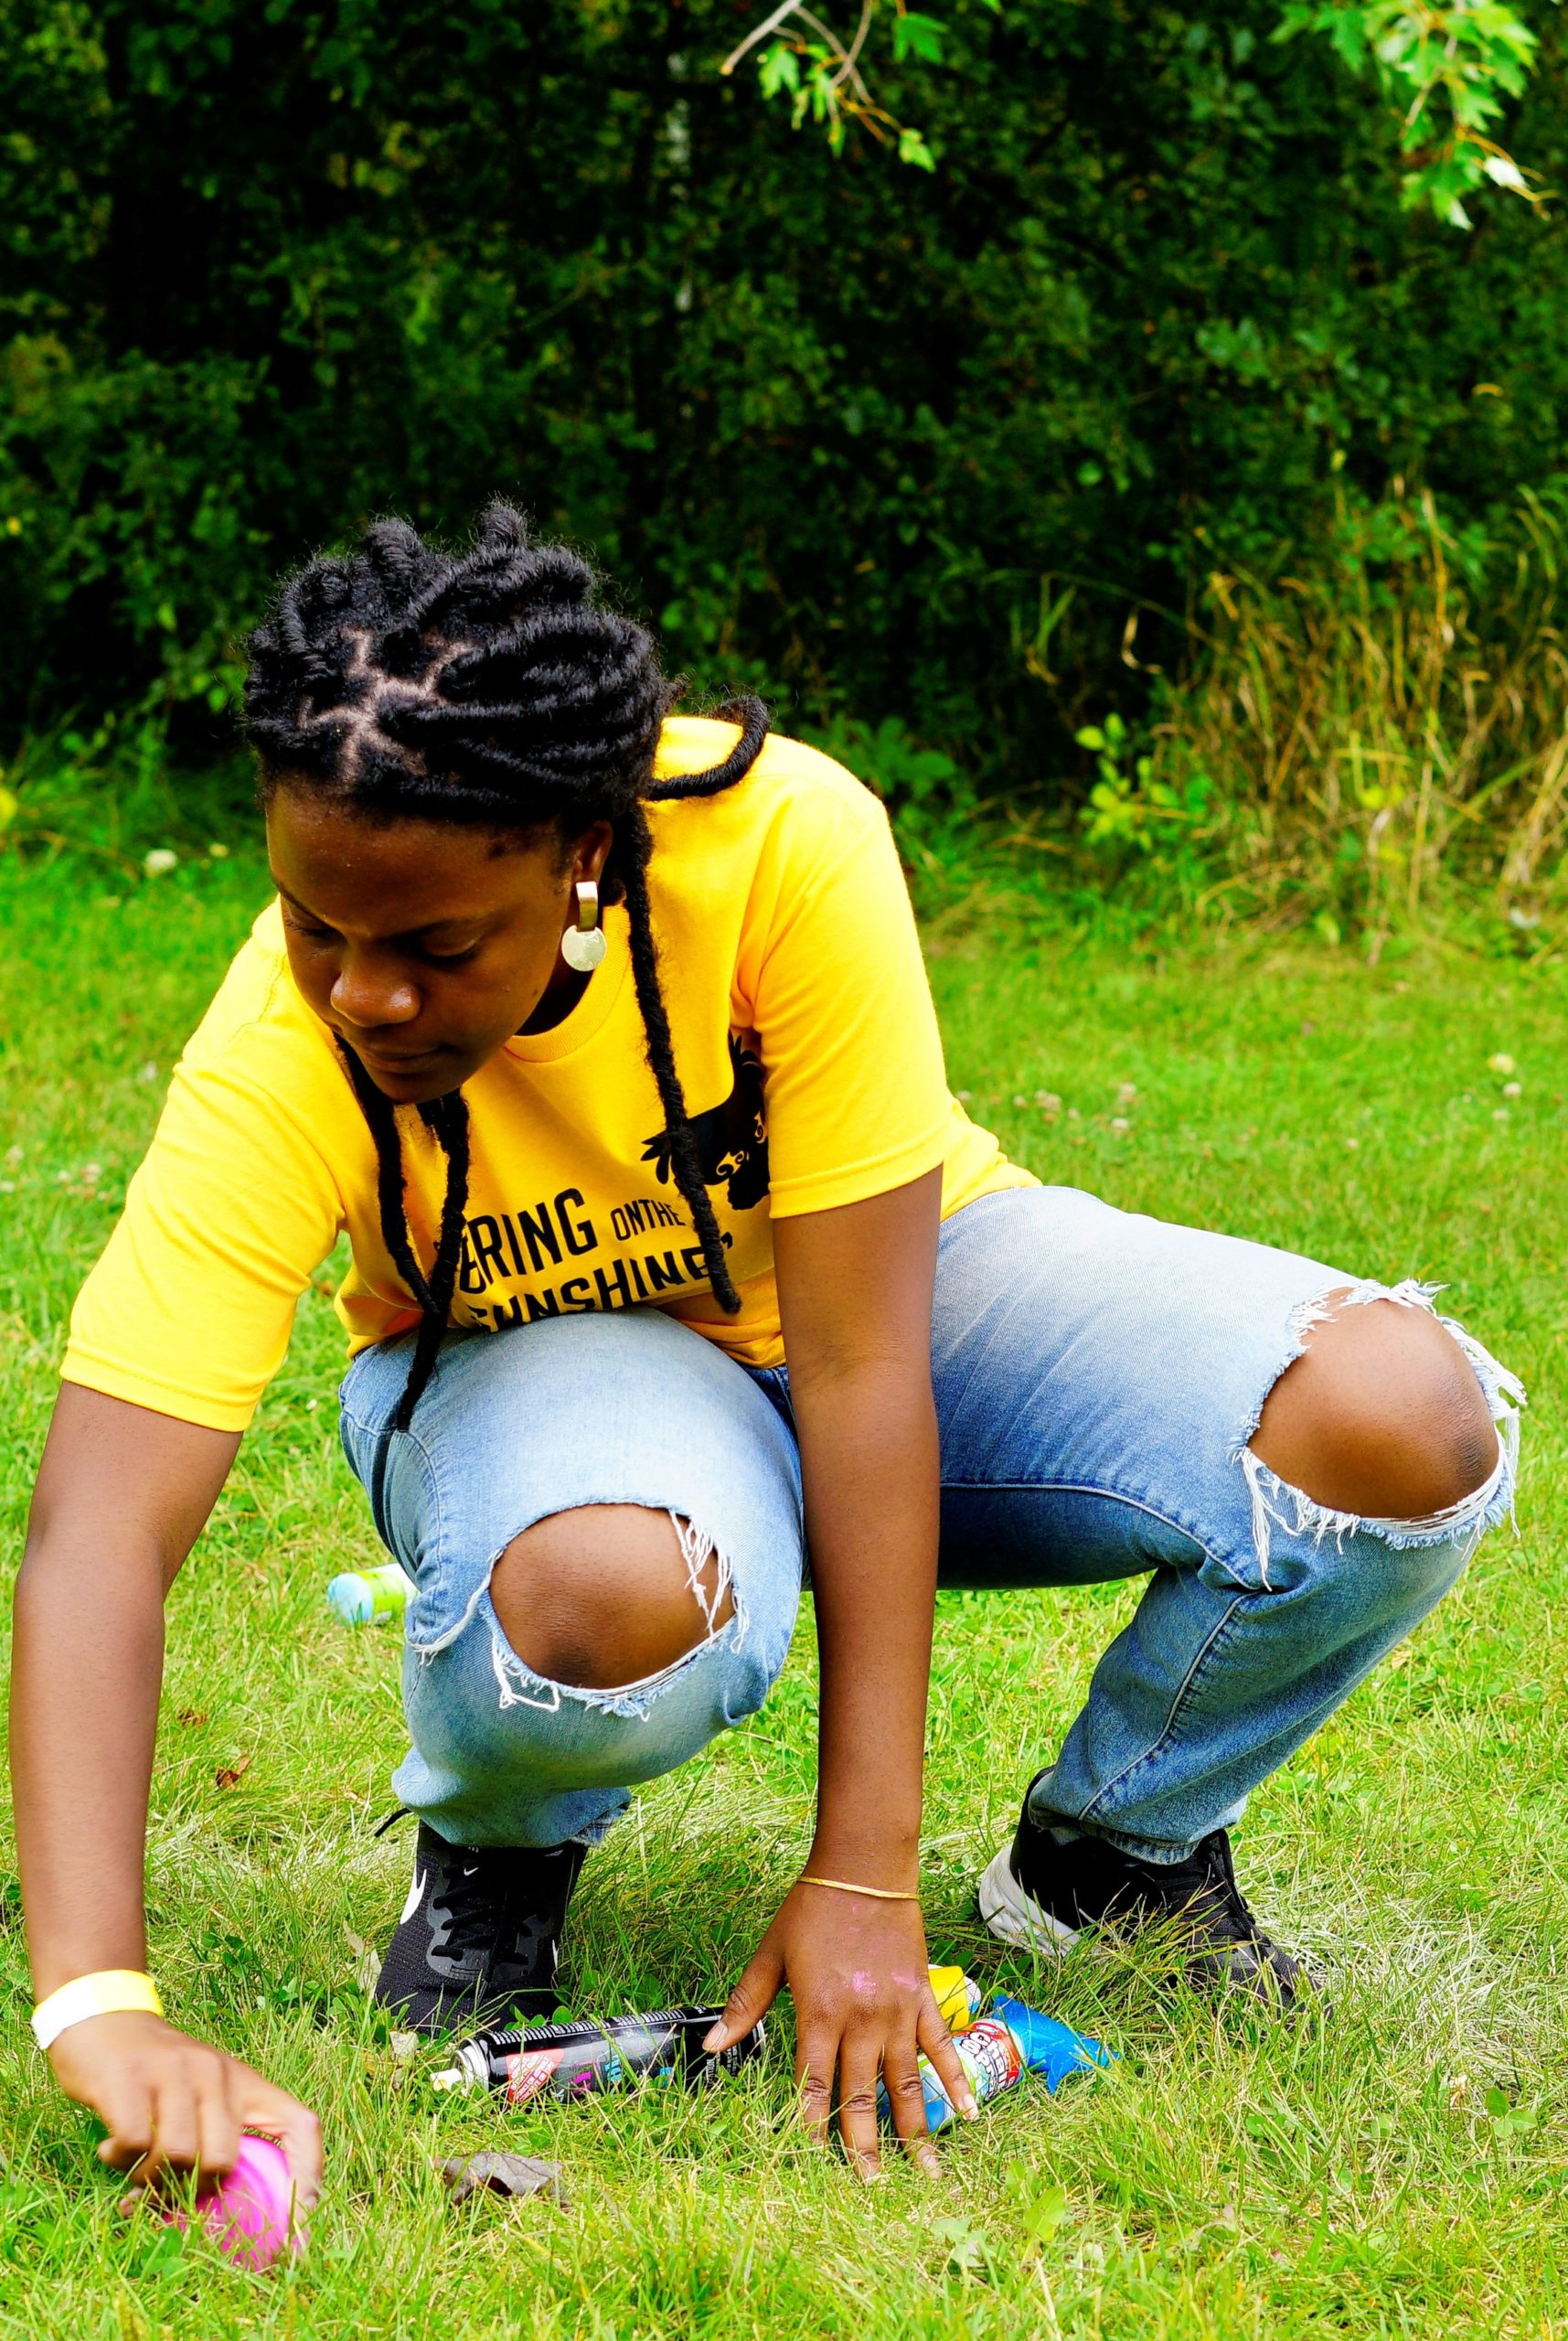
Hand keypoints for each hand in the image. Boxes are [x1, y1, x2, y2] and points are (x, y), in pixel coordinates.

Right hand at [48, 2011, 322, 2208]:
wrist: (104, 2022)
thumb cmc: (156, 2074)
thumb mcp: (198, 2096)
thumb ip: (210, 2140)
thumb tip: (212, 2215)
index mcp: (243, 2082)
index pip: (300, 2124)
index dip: (307, 2174)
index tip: (301, 2227)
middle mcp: (215, 2073)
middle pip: (223, 2159)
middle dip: (192, 2191)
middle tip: (164, 2192)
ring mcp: (173, 2072)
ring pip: (178, 2155)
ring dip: (150, 2180)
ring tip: (133, 2170)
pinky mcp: (130, 2078)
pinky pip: (135, 2142)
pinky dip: (121, 2160)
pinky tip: (111, 2150)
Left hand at [703, 1879, 976, 2177]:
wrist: (864, 1868)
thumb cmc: (813, 1909)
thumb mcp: (771, 1954)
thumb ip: (745, 2004)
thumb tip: (711, 2045)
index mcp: (817, 2012)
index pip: (813, 2084)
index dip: (812, 2126)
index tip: (814, 2163)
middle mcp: (859, 2020)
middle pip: (860, 2095)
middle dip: (863, 2146)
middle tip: (872, 2188)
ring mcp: (895, 2011)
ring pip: (904, 2082)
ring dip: (912, 2130)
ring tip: (923, 2171)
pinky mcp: (921, 1997)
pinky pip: (940, 2047)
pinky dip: (954, 2081)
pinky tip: (966, 2114)